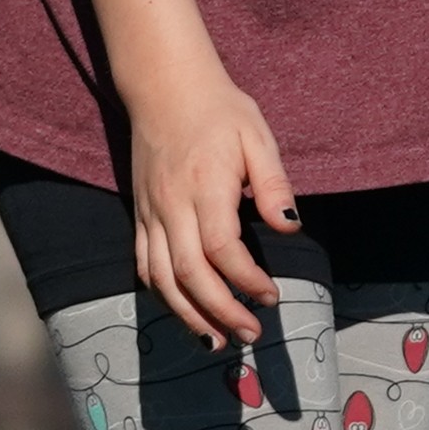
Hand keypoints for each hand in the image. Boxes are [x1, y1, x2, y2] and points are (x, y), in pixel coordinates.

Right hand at [121, 70, 300, 349]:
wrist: (164, 87)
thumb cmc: (219, 111)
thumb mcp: (257, 136)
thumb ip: (274, 183)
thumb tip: (289, 225)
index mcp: (205, 187)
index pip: (221, 248)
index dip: (246, 280)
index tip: (270, 296)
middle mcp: (171, 206)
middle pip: (189, 274)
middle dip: (219, 311)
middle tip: (250, 333)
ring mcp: (150, 213)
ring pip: (161, 278)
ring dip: (187, 315)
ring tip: (215, 342)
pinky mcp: (139, 215)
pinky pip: (144, 266)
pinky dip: (161, 296)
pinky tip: (184, 313)